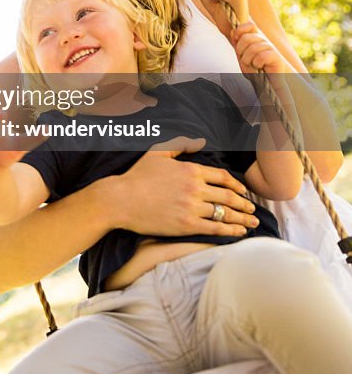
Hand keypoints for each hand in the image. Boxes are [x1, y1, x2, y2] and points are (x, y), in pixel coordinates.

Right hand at [106, 136, 259, 236]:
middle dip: (244, 203)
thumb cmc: (137, 176)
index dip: (236, 184)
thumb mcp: (158, 152)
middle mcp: (195, 188)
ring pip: (225, 213)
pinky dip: (231, 230)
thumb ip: (181, 145)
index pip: (222, 176)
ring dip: (242, 218)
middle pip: (228, 195)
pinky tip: (239, 232)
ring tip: (252, 222)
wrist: (121, 200)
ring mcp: (192, 207)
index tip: (243, 191)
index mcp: (191, 169)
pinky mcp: (187, 225)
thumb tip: (199, 141)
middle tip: (252, 209)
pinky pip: (215, 228)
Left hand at [232, 21, 286, 74]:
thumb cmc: (254, 69)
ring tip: (252, 65)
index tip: (236, 39)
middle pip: (247, 38)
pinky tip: (260, 67)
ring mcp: (271, 47)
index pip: (249, 25)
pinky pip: (261, 56)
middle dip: (240, 51)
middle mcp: (264, 40)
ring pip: (253, 48)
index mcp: (256, 37)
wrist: (268, 82)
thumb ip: (237, 44)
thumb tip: (232, 31)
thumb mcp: (242, 56)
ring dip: (248, 60)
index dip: (240, 30)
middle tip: (244, 59)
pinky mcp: (276, 56)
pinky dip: (257, 64)